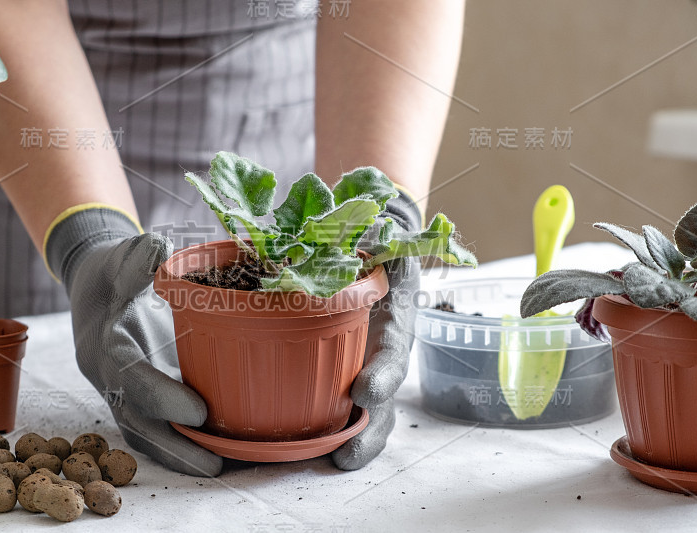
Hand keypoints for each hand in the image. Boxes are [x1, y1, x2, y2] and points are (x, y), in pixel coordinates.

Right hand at [45, 206, 221, 476]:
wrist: (97, 285)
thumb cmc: (114, 269)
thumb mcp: (120, 255)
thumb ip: (137, 254)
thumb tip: (160, 250)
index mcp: (102, 346)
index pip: (128, 378)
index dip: (161, 396)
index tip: (198, 411)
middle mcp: (109, 378)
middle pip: (136, 421)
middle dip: (173, 446)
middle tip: (215, 463)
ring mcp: (123, 391)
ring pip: (145, 434)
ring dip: (179, 457)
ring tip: (220, 470)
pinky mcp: (140, 396)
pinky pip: (156, 428)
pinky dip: (180, 446)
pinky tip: (217, 457)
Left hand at [332, 192, 420, 469]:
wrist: (378, 243)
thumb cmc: (376, 238)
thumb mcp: (376, 231)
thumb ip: (364, 234)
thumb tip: (330, 225)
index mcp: (394, 317)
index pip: (393, 350)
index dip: (382, 375)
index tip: (364, 392)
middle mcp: (383, 348)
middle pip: (384, 400)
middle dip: (370, 431)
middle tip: (347, 453)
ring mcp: (367, 362)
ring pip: (367, 412)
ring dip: (351, 440)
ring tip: (331, 463)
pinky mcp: (344, 366)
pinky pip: (337, 399)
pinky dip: (326, 425)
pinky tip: (301, 443)